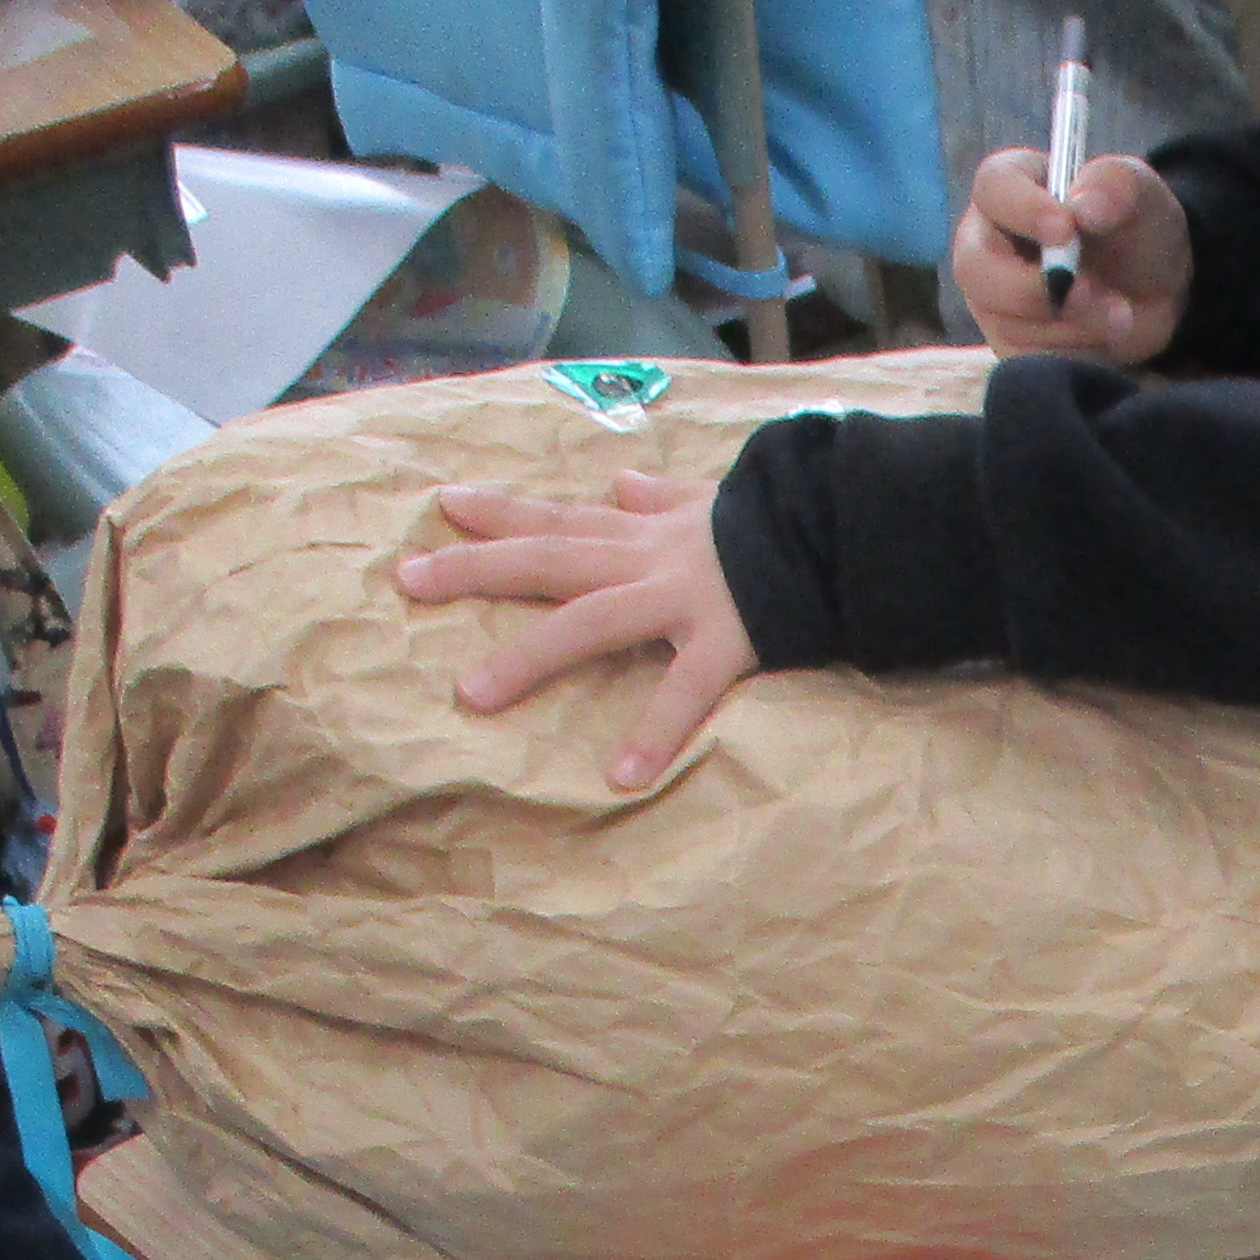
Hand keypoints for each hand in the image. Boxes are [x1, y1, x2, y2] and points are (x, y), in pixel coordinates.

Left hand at [397, 469, 756, 789]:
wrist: (850, 529)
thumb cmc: (784, 524)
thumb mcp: (716, 502)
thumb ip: (666, 497)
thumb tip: (624, 483)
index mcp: (649, 533)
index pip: (563, 518)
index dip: (502, 511)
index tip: (443, 505)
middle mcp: (651, 560)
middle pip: (551, 558)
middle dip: (478, 568)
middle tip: (409, 580)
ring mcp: (685, 600)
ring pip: (593, 621)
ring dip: (530, 657)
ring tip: (471, 695)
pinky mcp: (728, 641)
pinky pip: (685, 691)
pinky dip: (653, 732)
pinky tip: (619, 776)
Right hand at [952, 145, 1190, 365]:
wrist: (1154, 289)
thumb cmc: (1134, 227)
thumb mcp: (1139, 192)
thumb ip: (1114, 185)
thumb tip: (1083, 209)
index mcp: (1009, 187)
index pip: (992, 189)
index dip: (1024, 210)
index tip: (1066, 229)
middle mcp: (986, 242)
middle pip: (976, 268)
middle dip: (1036, 288)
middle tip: (1091, 291)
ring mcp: (992, 298)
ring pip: (1006, 322)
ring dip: (1073, 323)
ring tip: (1119, 312)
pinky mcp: (1010, 343)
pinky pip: (1026, 359)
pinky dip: (1073, 353)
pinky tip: (1102, 337)